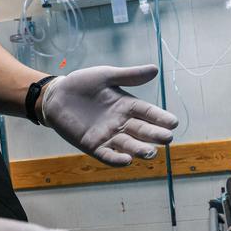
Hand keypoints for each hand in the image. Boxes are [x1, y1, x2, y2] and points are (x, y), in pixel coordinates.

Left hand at [40, 65, 178, 165]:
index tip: (174, 122)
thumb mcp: (106, 75)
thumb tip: (155, 69)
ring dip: (140, 150)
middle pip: (142, 131)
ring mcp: (108, 136)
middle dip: (155, 136)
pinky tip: (127, 160)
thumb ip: (129, 76)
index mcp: (128, 106)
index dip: (161, 118)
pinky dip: (117, 159)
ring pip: (128, 145)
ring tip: (151, 153)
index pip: (148, 113)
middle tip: (168, 139)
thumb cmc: (82, 84)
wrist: (56, 95)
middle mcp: (122, 123)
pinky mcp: (93, 146)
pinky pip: (107, 155)